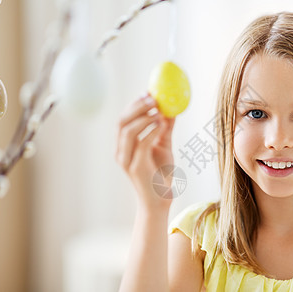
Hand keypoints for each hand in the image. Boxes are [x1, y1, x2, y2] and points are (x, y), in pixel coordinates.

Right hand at [115, 93, 175, 210]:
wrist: (160, 200)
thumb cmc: (161, 174)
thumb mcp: (164, 146)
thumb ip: (165, 128)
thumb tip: (172, 108)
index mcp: (124, 145)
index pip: (124, 119)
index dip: (134, 104)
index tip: (147, 92)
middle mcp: (121, 151)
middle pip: (122, 122)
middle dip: (136, 107)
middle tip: (153, 97)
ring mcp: (126, 160)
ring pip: (127, 131)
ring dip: (143, 117)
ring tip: (159, 110)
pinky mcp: (136, 167)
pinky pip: (141, 144)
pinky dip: (151, 131)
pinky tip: (162, 124)